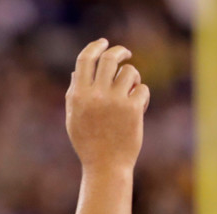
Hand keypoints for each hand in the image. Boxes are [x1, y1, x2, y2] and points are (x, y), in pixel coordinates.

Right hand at [65, 39, 149, 172]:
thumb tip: (76, 72)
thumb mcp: (74, 120)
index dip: (95, 47)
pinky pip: (142, 89)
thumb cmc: (89, 144)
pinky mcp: (132, 108)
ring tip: (130, 94)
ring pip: (129, 72)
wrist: (106, 166)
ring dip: (132, 79)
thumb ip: (74, 95)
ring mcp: (114, 101)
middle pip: (109, 58)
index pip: (85, 60)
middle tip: (126, 54)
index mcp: (78, 96)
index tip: (104, 43)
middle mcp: (95, 95)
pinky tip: (138, 111)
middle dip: (120, 52)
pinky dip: (142, 97)